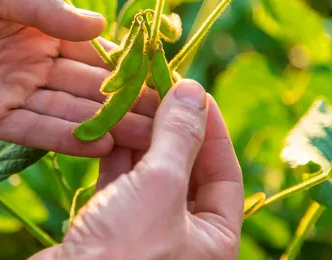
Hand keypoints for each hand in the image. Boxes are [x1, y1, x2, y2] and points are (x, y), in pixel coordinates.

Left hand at [0, 0, 156, 155]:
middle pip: (86, 87)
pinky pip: (34, 132)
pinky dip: (65, 139)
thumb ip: (45, 11)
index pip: (90, 51)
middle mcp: (31, 64)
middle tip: (164, 119)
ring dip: (104, 124)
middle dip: (124, 102)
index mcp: (36, 29)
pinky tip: (99, 146)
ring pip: (67, 112)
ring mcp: (13, 93)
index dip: (123, 65)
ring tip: (144, 137)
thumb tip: (101, 28)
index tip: (158, 79)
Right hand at [34, 80, 243, 259]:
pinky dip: (114, 156)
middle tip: (156, 87)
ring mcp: (145, 233)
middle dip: (171, 128)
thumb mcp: (160, 187)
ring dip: (140, 137)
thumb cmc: (124, 251)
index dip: (212, 128)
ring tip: (129, 99)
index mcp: (215, 238)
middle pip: (186, 169)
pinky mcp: (109, 230)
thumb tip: (194, 91)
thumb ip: (178, 137)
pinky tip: (106, 128)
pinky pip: (119, 185)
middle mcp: (185, 237)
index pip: (225, 171)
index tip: (193, 91)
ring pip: (150, 174)